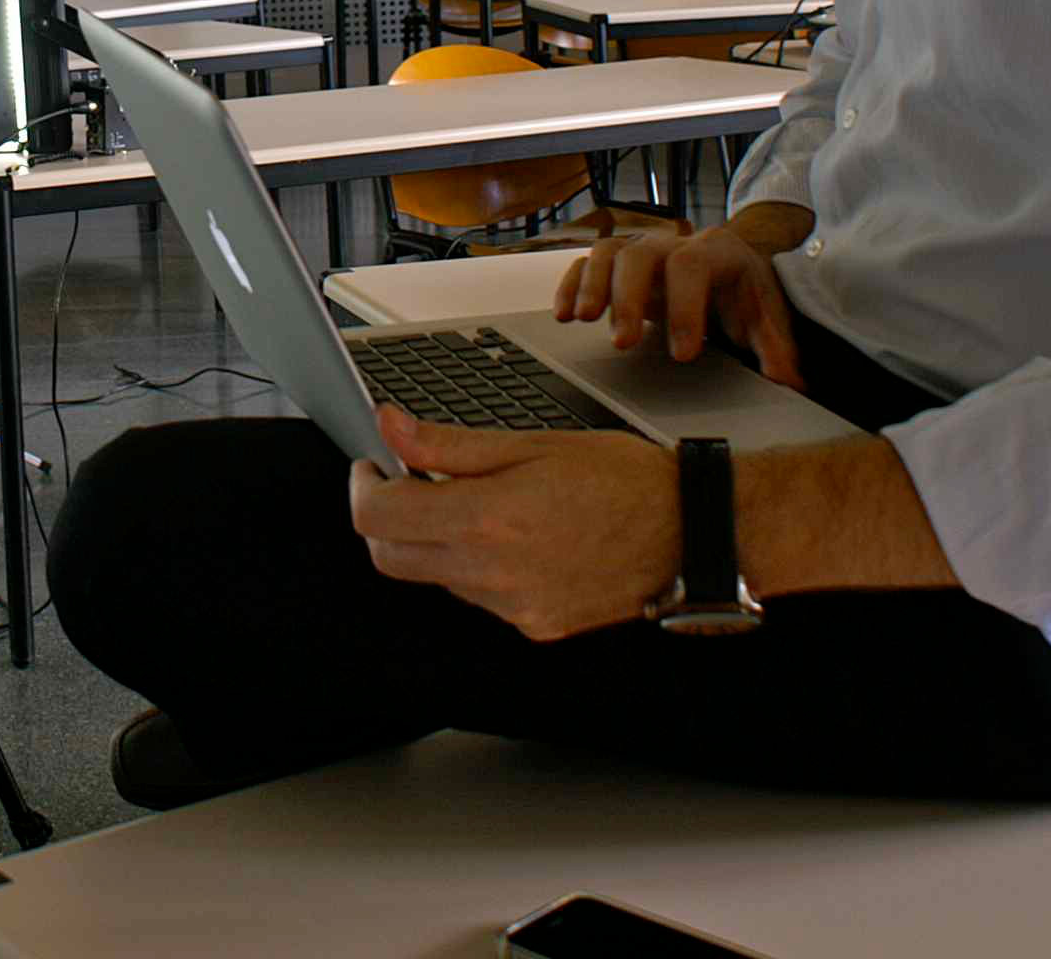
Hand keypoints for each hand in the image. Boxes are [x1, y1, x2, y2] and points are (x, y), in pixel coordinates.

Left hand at [348, 408, 678, 640]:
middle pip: (391, 558)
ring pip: (435, 577)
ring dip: (433, 541)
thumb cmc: (623, 480)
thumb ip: (447, 443)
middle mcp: (493, 573)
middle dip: (383, 519)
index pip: (379, 518)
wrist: (688, 533)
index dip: (363, 487)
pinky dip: (475, 566)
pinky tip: (511, 537)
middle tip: (401, 482)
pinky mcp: (534, 625)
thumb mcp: (530, 444)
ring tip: (475, 502)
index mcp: (487, 519)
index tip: (371, 467)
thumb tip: (388, 425)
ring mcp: (513, 607)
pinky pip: (478, 597)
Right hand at [557, 215, 804, 388]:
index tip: (683, 354)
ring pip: (608, 252)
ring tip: (581, 320)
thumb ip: (777, 348)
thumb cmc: (746, 293)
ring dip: (592, 285)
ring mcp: (642, 250)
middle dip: (627, 298)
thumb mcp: (768, 316)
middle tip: (622, 343)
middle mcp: (672, 244)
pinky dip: (571, 284)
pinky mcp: (619, 264)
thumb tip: (786, 381)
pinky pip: (586, 263)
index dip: (684, 308)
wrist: (734, 266)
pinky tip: (563, 315)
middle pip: (640, 255)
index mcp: (714, 251)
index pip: (691, 266)